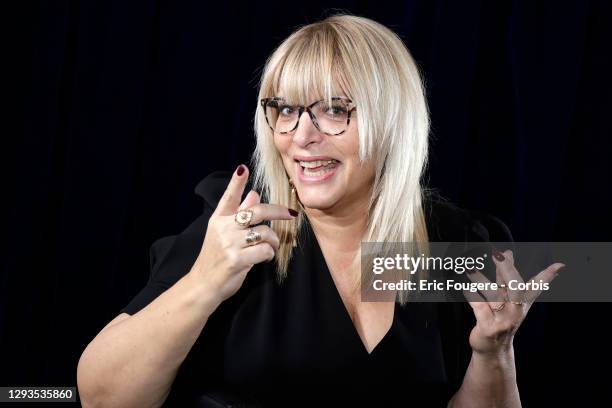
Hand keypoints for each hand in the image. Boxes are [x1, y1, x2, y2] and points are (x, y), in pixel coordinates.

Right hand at [192, 165, 295, 304]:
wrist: (203, 284)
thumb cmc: (217, 258)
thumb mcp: (224, 233)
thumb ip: (239, 213)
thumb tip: (254, 193)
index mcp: (219, 219)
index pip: (229, 197)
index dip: (236, 183)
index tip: (243, 169)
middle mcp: (223, 228)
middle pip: (257, 211)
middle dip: (279, 211)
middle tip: (292, 214)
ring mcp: (229, 243)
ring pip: (265, 232)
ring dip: (273, 240)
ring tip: (270, 247)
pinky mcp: (236, 259)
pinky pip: (264, 250)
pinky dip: (269, 254)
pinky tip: (264, 258)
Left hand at [464, 249, 563, 355]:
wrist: (493, 349)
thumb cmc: (499, 318)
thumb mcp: (505, 298)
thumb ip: (504, 276)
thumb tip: (507, 252)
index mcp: (522, 302)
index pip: (537, 287)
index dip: (548, 276)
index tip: (560, 265)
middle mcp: (515, 310)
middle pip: (515, 287)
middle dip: (507, 269)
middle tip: (498, 253)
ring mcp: (502, 319)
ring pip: (493, 296)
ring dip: (481, 281)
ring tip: (470, 269)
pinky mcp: (488, 327)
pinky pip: (479, 307)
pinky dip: (472, 296)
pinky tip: (465, 287)